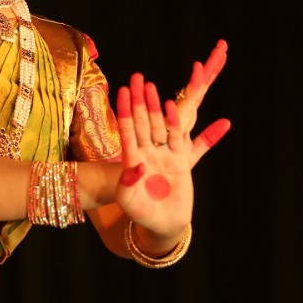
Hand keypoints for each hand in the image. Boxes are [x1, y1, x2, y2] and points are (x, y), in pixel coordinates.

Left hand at [114, 40, 230, 239]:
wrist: (164, 224)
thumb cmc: (141, 213)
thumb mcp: (128, 200)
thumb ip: (128, 184)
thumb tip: (134, 165)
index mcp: (131, 159)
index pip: (127, 130)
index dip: (124, 110)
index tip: (122, 90)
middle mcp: (146, 152)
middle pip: (142, 121)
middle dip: (139, 100)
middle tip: (138, 78)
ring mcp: (163, 154)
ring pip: (159, 126)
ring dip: (156, 106)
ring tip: (153, 87)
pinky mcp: (180, 160)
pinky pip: (180, 138)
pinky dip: (177, 123)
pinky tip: (174, 107)